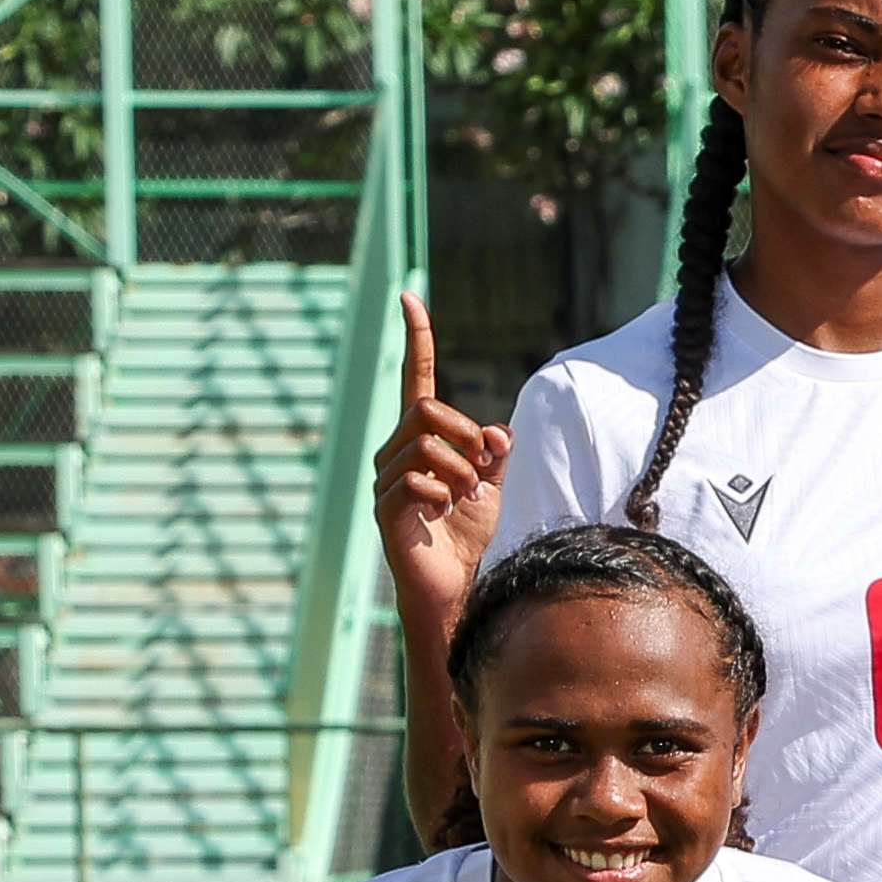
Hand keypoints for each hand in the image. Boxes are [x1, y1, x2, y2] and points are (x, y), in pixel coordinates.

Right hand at [375, 293, 508, 625]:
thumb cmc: (470, 533)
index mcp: (420, 439)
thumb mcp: (495, 484)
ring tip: (467, 497)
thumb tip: (495, 430)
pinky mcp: (385, 509)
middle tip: (484, 467)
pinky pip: (415, 481)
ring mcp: (385, 479)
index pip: (415, 378)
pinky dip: (443, 494)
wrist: (457, 584)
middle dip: (465, 433)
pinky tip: (445, 511)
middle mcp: (394, 451)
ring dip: (461, 471)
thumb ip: (496, 450)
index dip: (415, 339)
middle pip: (426, 409)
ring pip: (424, 445)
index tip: (409, 297)